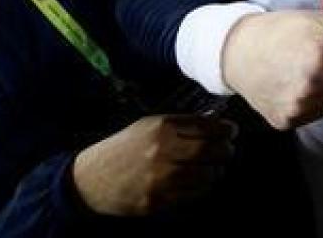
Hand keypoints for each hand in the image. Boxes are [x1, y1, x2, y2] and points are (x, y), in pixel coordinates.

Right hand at [70, 114, 233, 216]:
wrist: (91, 179)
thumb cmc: (123, 148)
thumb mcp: (147, 126)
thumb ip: (179, 124)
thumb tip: (214, 121)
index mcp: (161, 128)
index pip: (206, 127)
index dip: (225, 129)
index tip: (231, 131)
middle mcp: (162, 151)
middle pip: (211, 151)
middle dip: (226, 150)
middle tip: (229, 150)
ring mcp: (160, 178)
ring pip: (207, 175)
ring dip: (216, 171)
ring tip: (215, 167)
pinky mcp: (158, 201)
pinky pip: (193, 195)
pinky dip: (202, 188)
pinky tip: (199, 182)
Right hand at [221, 10, 322, 129]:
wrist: (235, 52)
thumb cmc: (278, 31)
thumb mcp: (318, 20)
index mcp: (321, 58)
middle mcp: (311, 88)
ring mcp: (298, 109)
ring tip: (315, 71)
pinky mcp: (287, 122)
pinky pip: (317, 111)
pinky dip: (316, 100)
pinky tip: (300, 85)